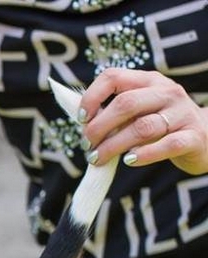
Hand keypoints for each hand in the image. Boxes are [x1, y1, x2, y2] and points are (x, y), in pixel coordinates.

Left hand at [79, 68, 207, 175]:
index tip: (80, 120)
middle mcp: (167, 92)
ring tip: (98, 158)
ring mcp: (182, 113)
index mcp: (149, 81)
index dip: (91, 97)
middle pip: (126, 104)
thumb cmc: (162, 125)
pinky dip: (144, 154)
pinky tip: (129, 160)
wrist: (206, 138)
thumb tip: (82, 123)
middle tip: (87, 146)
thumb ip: (116, 112)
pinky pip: (167, 145)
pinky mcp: (193, 137)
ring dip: (114, 146)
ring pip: (142, 127)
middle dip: (98, 127)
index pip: (113, 77)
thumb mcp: (141, 110)